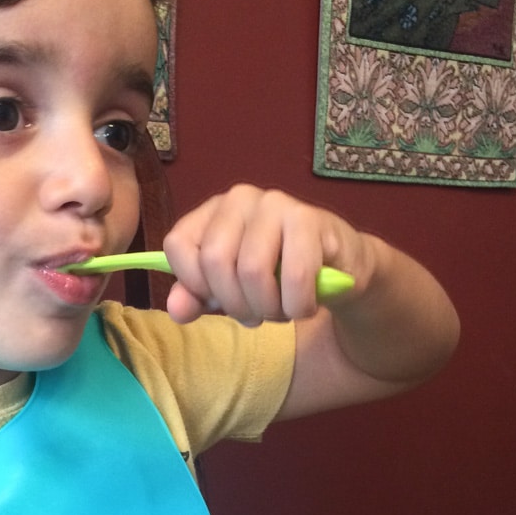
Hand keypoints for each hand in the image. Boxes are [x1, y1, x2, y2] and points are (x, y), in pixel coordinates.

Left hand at [162, 185, 371, 326]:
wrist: (339, 267)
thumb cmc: (277, 277)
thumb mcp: (229, 291)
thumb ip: (197, 298)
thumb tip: (176, 309)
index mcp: (212, 212)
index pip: (177, 245)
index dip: (194, 285)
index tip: (217, 301)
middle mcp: (239, 198)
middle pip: (215, 262)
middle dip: (236, 305)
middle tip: (257, 315)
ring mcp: (275, 204)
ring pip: (253, 271)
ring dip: (268, 309)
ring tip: (281, 312)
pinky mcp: (310, 219)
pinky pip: (295, 275)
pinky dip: (298, 305)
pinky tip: (304, 307)